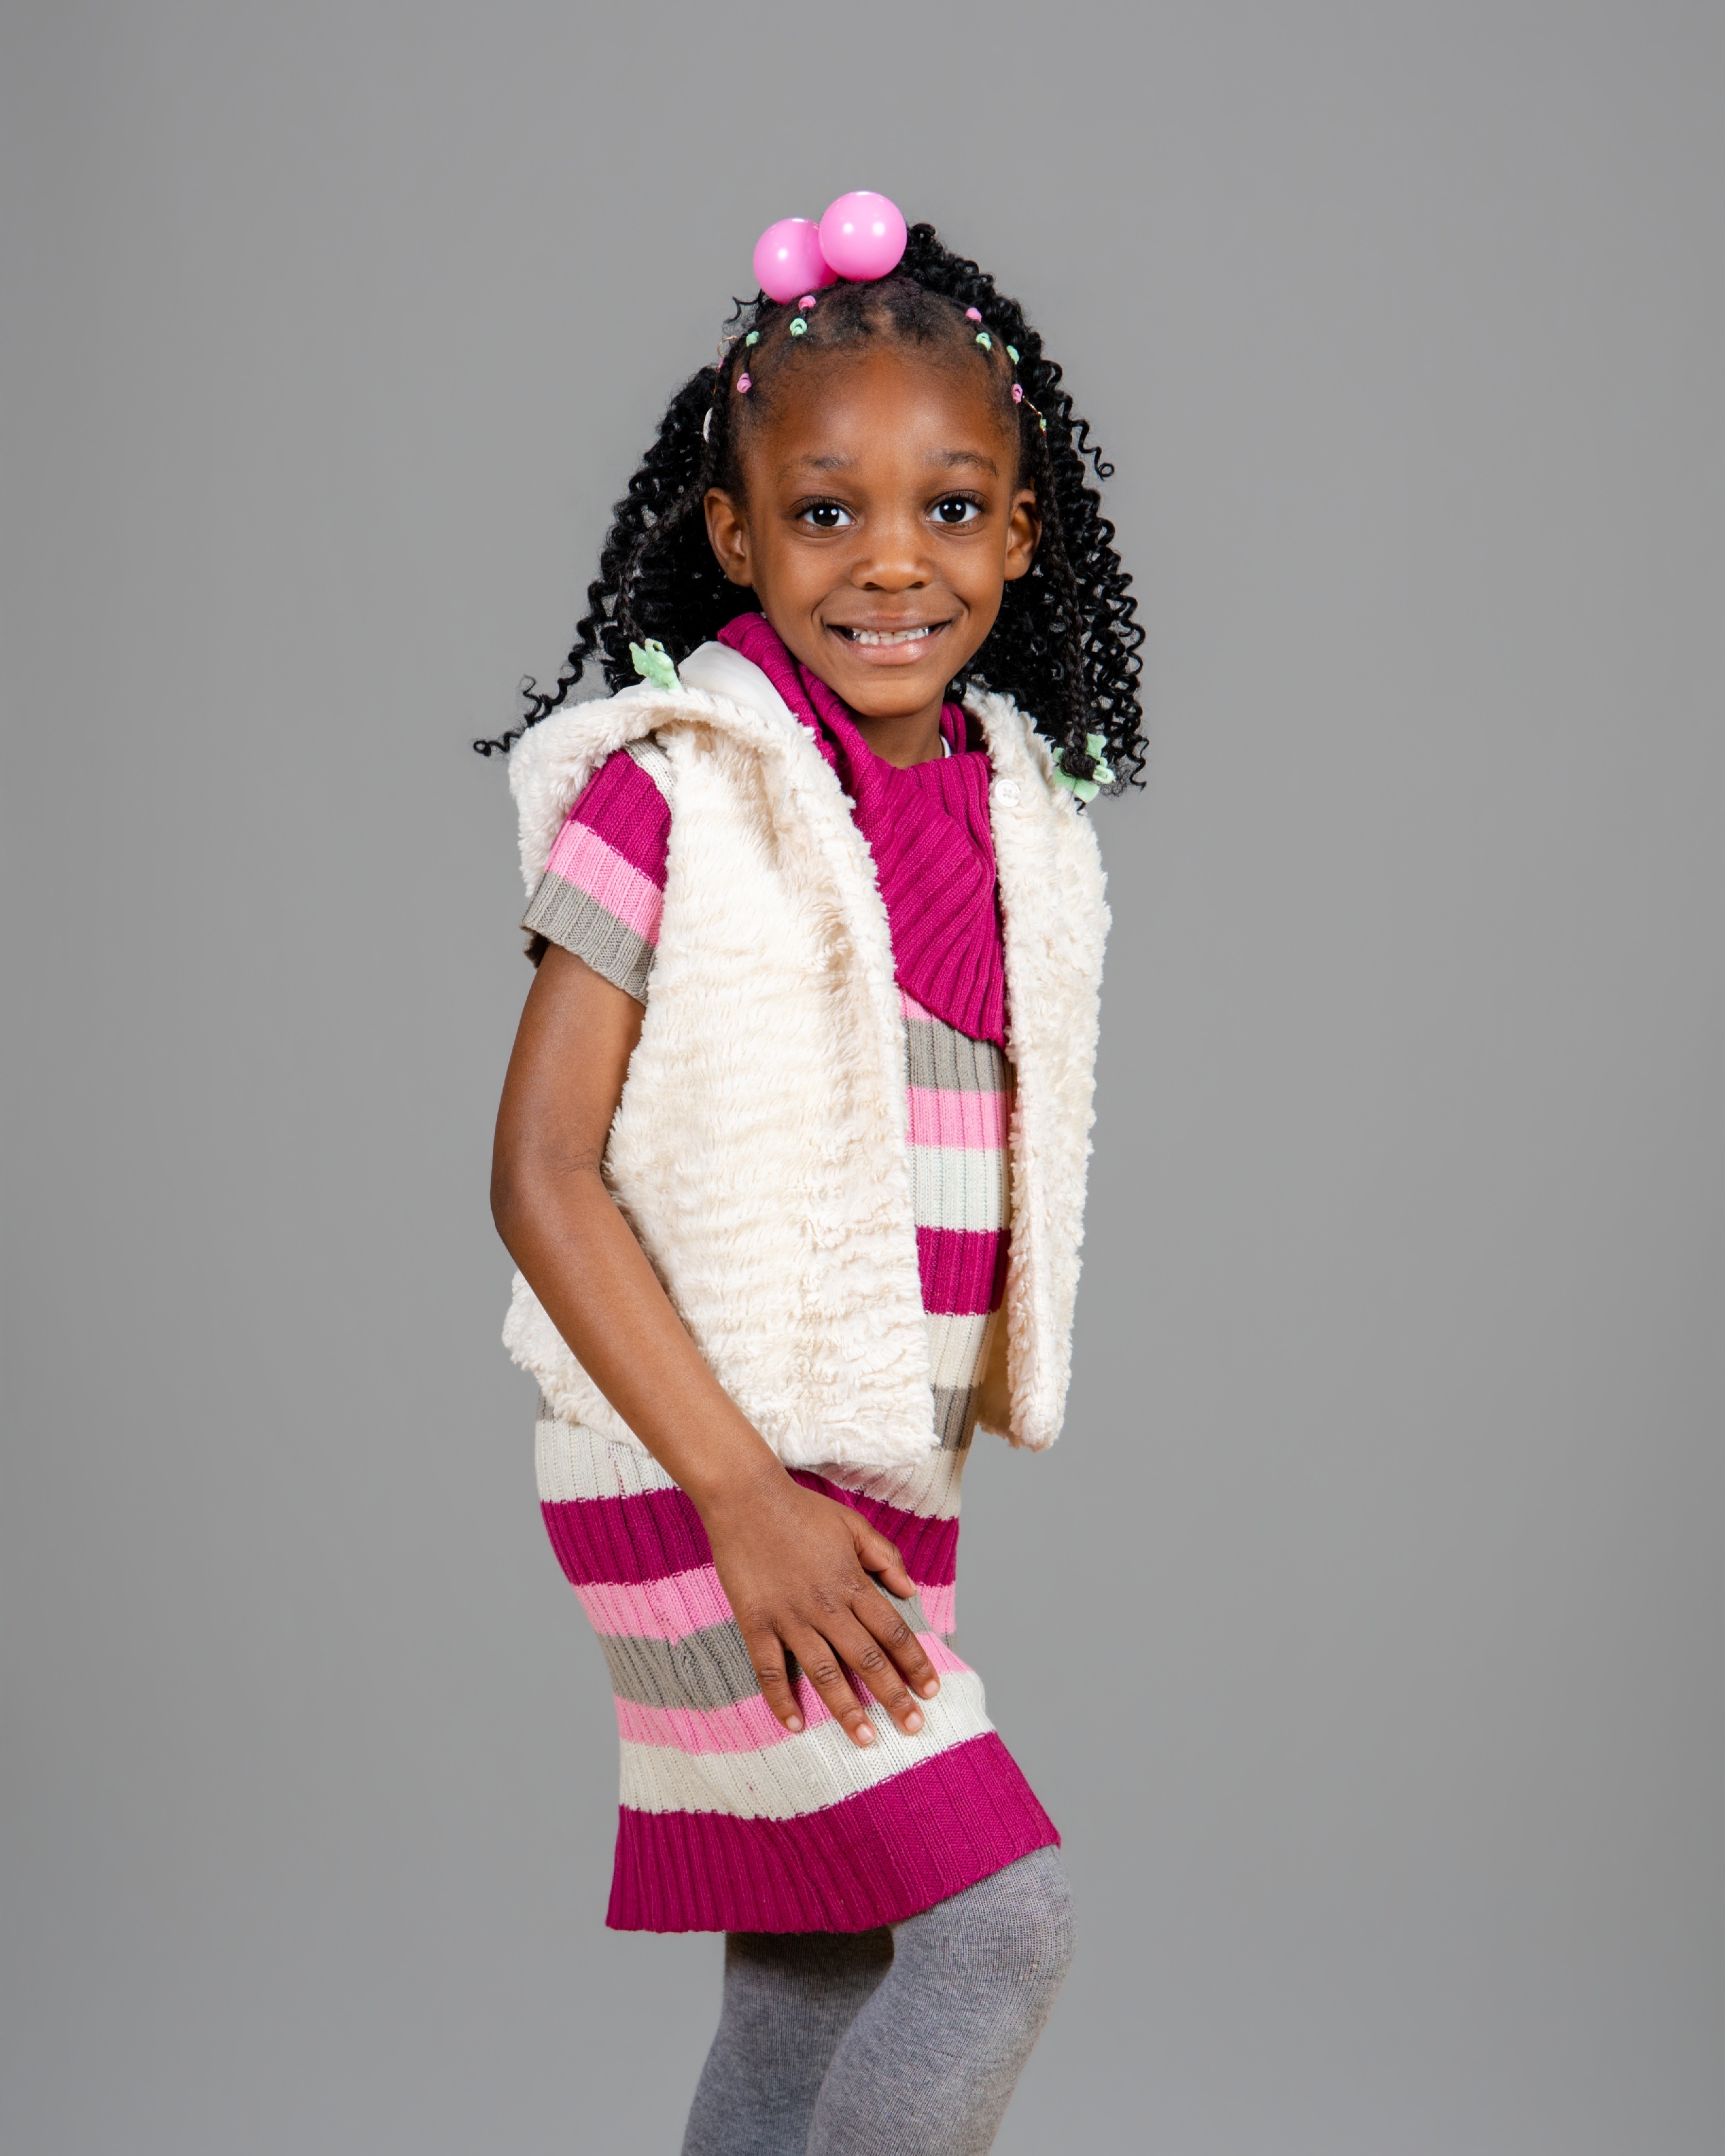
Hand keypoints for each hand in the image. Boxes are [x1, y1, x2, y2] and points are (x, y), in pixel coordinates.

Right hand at [699, 1469, 942, 1748]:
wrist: (745, 1498)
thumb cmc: (801, 1510)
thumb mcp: (853, 1525)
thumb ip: (884, 1557)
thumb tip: (910, 1590)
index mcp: (851, 1582)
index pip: (892, 1631)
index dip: (914, 1662)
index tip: (931, 1689)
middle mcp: (825, 1606)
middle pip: (866, 1658)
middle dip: (893, 1696)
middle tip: (913, 1727)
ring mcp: (789, 1617)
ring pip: (824, 1672)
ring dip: (847, 1709)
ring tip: (866, 1739)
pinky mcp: (755, 1622)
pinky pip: (769, 1669)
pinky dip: (781, 1700)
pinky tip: (795, 1726)